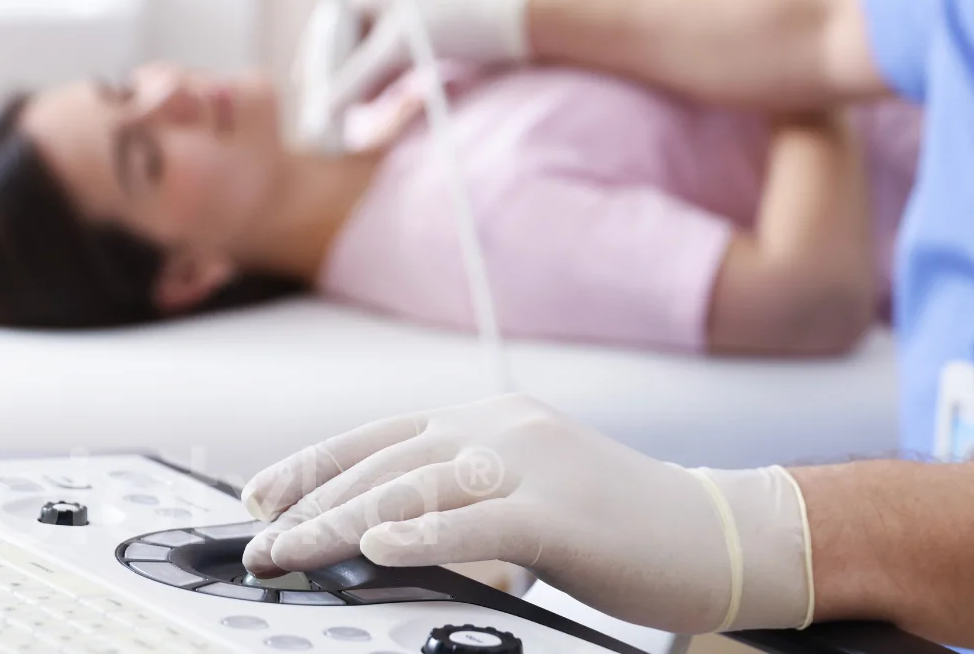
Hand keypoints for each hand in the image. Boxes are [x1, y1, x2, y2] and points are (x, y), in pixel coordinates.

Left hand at [239, 394, 813, 633]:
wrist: (717, 534)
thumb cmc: (622, 528)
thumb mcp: (528, 500)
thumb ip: (462, 504)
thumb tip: (383, 533)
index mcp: (494, 421)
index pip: (383, 437)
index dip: (314, 466)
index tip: (259, 499)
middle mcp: (505, 428)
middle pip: (386, 463)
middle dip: (310, 503)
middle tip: (255, 543)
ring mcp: (534, 463)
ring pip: (414, 488)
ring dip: (339, 522)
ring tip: (286, 552)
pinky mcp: (561, 511)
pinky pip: (478, 522)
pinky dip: (421, 535)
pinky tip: (375, 546)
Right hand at [326, 0, 531, 112]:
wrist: (511, 26)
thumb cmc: (456, 23)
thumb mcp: (398, 49)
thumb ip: (356, 78)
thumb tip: (321, 110)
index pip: (325, 34)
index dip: (313, 70)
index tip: (305, 103)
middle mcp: (375, 6)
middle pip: (339, 51)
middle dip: (331, 84)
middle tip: (320, 120)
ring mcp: (394, 27)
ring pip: (360, 65)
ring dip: (351, 91)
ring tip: (341, 123)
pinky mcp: (413, 47)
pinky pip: (381, 71)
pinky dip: (373, 91)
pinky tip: (368, 112)